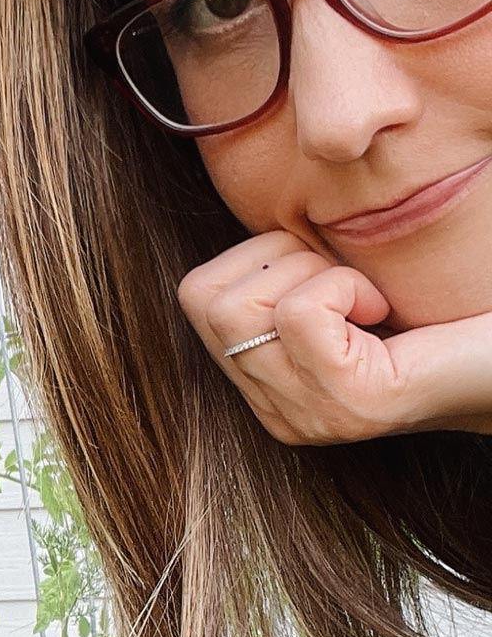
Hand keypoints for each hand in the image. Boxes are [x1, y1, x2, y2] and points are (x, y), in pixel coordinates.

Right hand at [177, 232, 491, 444]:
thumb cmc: (441, 310)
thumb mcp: (340, 287)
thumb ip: (285, 273)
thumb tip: (253, 221)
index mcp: (266, 386)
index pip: (195, 296)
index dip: (258, 258)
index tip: (326, 275)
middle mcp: (277, 412)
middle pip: (202, 300)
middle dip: (274, 261)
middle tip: (343, 282)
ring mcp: (309, 415)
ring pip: (236, 308)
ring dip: (307, 274)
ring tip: (362, 298)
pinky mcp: (350, 404)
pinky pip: (299, 312)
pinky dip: (344, 287)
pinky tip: (382, 308)